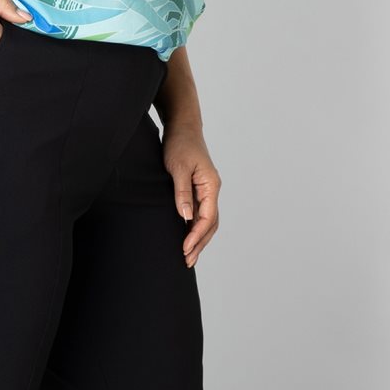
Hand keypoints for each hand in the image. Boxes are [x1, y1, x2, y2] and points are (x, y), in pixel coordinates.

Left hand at [160, 124, 219, 266]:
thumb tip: (186, 216)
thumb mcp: (177, 167)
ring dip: (198, 239)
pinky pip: (199, 214)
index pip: (208, 217)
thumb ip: (182, 192)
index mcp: (211, 185)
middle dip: (200, 243)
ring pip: (207, 221)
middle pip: (210, 224)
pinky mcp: (198, 190)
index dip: (197, 236)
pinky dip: (194, 228)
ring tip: (188, 256)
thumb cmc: (179, 144)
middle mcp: (211, 190)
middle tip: (187, 261)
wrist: (182, 127)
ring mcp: (206, 191)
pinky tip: (186, 238)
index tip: (185, 249)